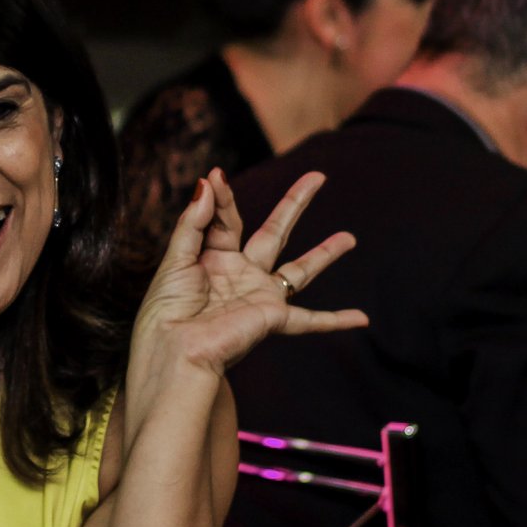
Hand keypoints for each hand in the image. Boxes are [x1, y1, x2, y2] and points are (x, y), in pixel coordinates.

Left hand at [132, 169, 368, 376]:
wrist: (173, 351)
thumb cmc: (165, 311)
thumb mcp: (175, 258)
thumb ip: (194, 220)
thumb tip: (209, 180)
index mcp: (213, 260)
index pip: (226, 220)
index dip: (223, 198)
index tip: (216, 176)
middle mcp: (241, 275)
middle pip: (274, 232)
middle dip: (295, 204)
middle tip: (317, 177)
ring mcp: (260, 296)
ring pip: (300, 269)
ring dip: (325, 253)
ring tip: (349, 238)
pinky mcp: (272, 318)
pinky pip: (310, 320)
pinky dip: (337, 321)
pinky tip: (361, 318)